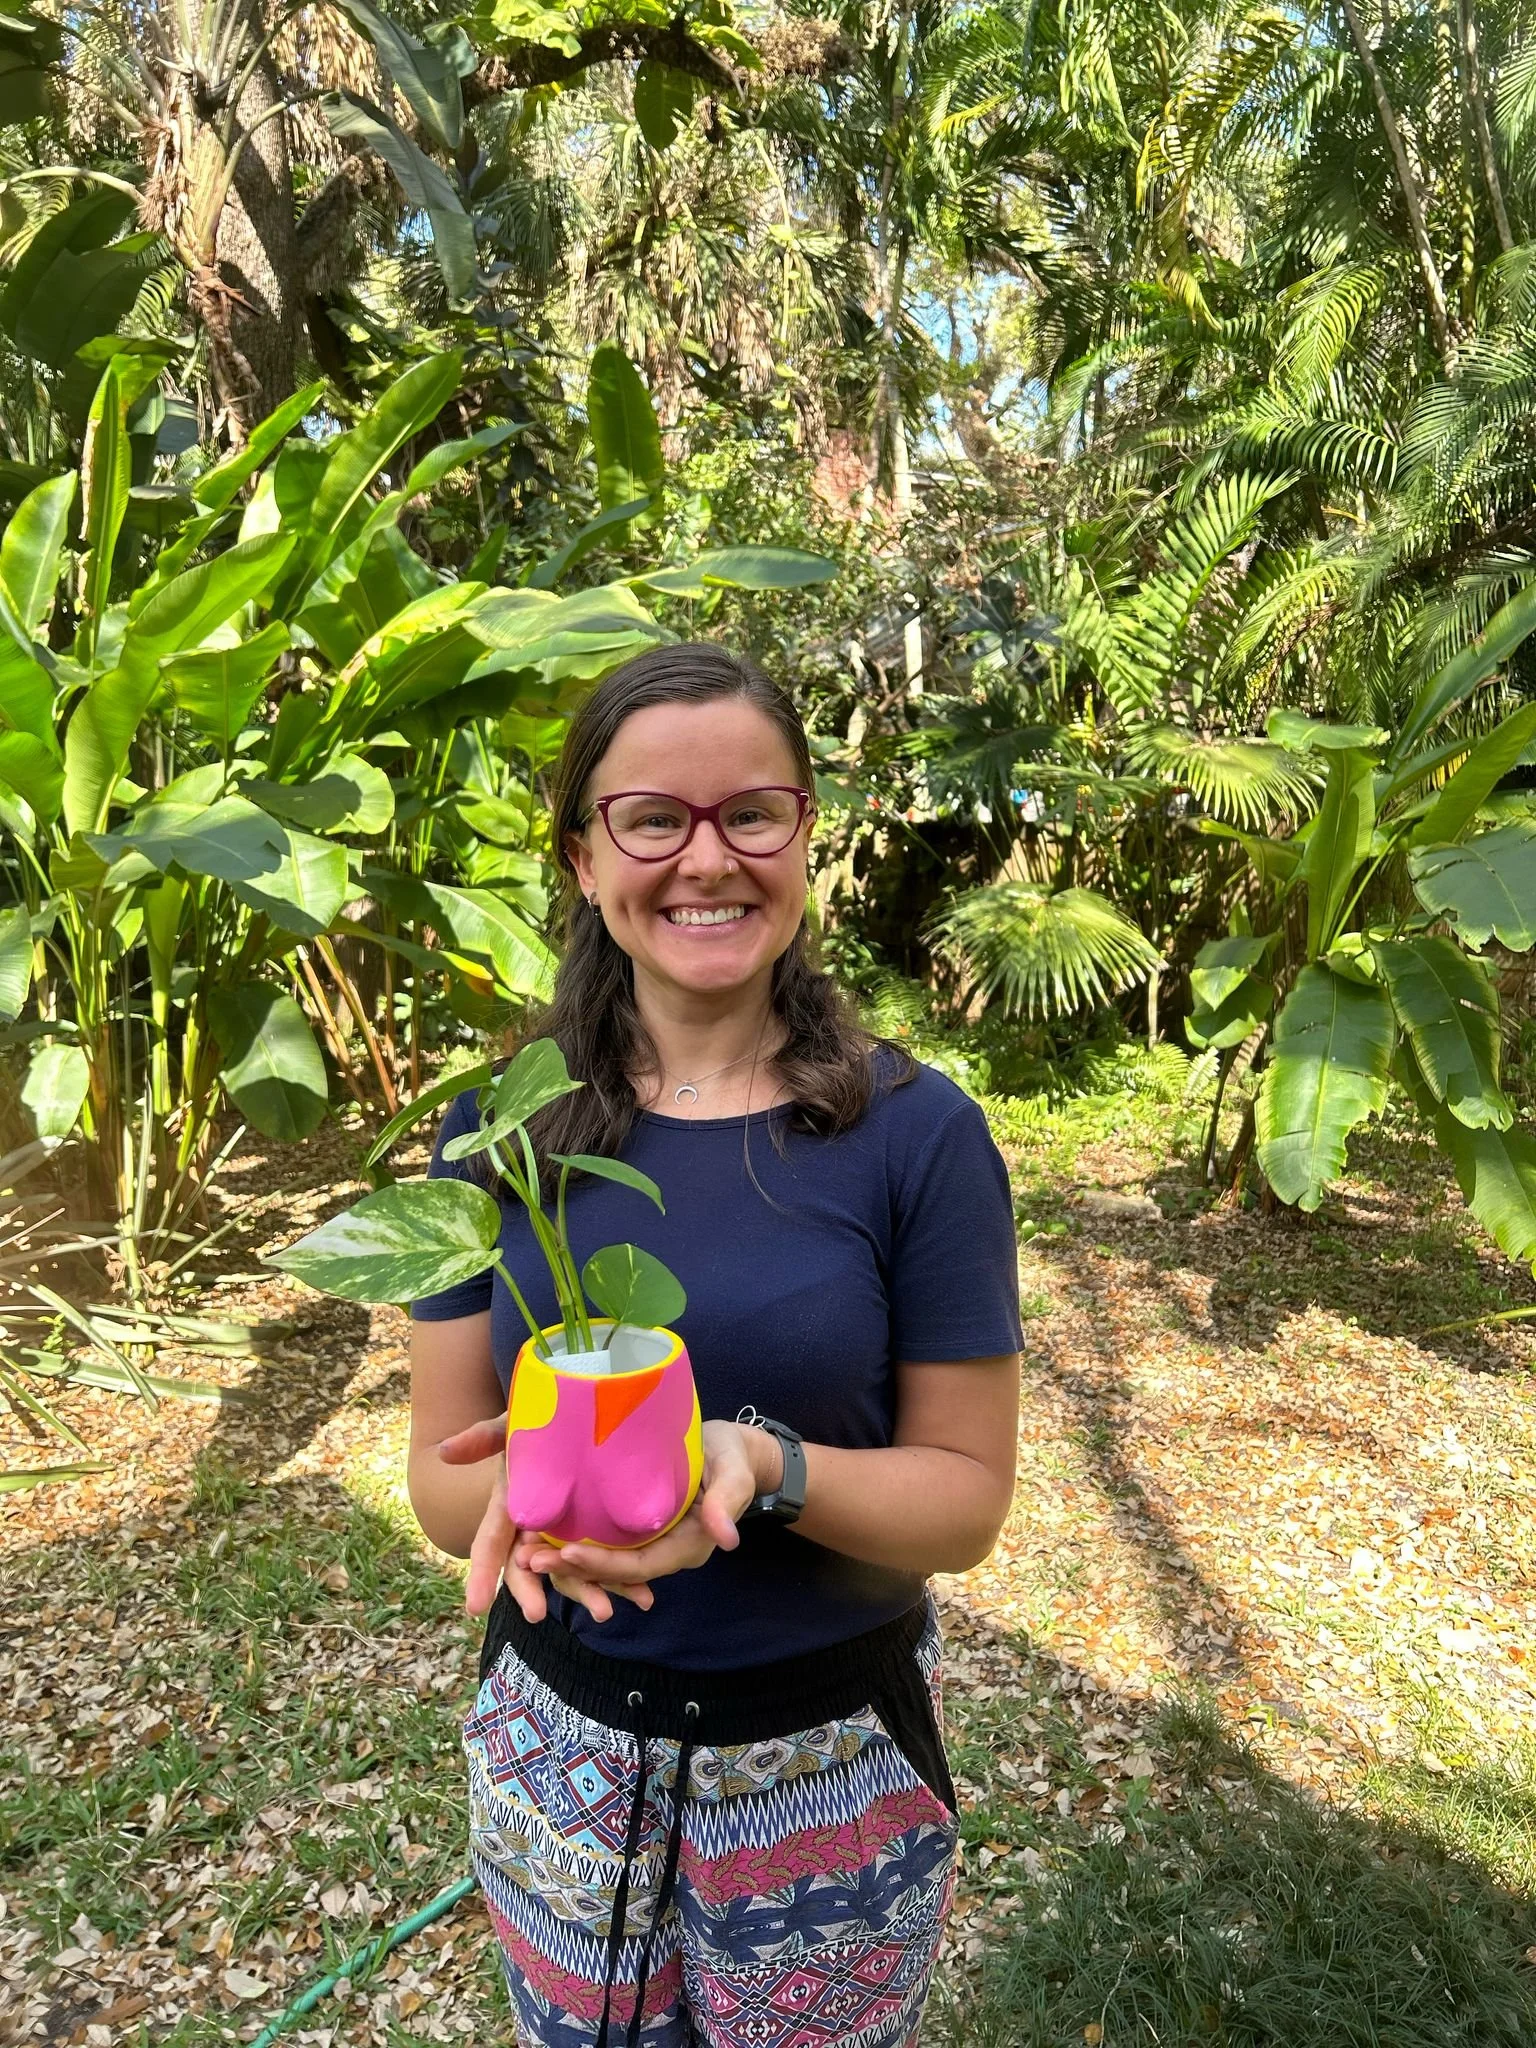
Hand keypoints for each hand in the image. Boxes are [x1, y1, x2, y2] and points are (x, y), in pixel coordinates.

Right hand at [437, 1414, 653, 1626]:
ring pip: (572, 1574)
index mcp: (510, 1510)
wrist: (582, 1418)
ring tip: (606, 1613)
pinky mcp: (599, 1536)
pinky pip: (608, 1563)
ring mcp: (567, 1538)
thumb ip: (484, 1437)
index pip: (491, 1547)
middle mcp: (535, 1531)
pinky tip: (645, 1595)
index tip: (475, 1607)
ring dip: (588, 1593)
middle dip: (533, 1593)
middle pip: (531, 1569)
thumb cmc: (541, 1421)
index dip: (480, 1575)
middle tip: (539, 1614)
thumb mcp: (514, 1426)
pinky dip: (626, 1580)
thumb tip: (444, 1451)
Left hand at [513, 1419, 777, 1600]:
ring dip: (564, 1561)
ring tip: (522, 1553)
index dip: (604, 1564)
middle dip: (571, 1568)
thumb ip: (728, 1501)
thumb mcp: (734, 1474)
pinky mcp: (636, 1528)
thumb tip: (727, 1538)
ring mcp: (649, 1543)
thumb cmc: (733, 1458)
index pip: (639, 1566)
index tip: (567, 1552)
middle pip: (613, 1571)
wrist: (733, 1452)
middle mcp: (663, 1552)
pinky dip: (574, 1544)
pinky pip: (604, 1544)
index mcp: (686, 1546)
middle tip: (526, 1559)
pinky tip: (540, 1534)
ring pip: (603, 1562)